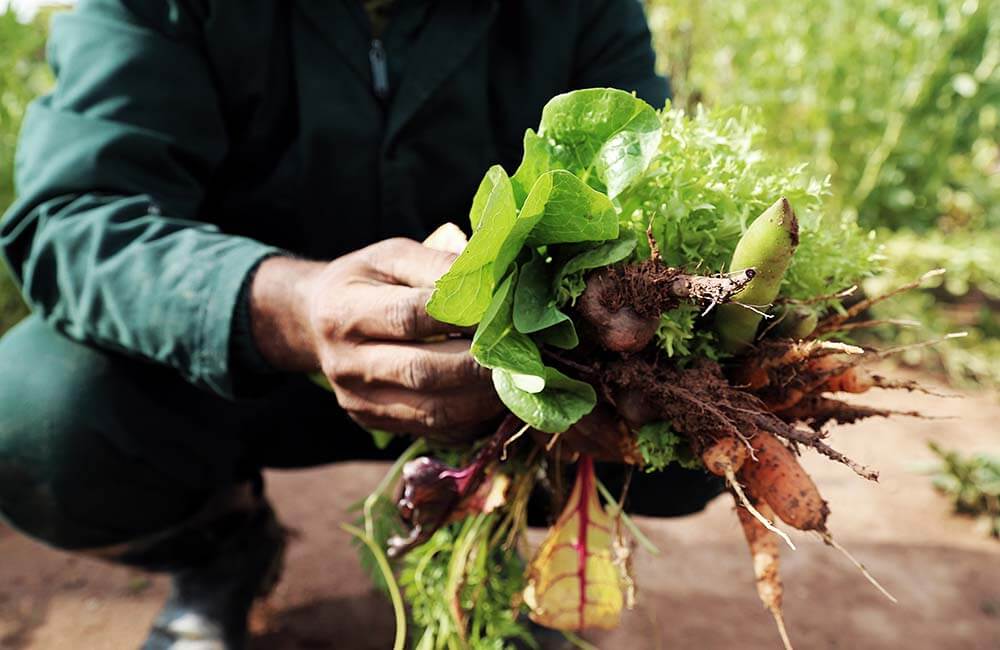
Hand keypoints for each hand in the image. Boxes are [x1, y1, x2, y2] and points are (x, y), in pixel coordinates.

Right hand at [250, 238, 503, 440]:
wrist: (315, 322)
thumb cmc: (367, 281)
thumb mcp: (393, 256)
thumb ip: (439, 265)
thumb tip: (493, 280)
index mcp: (344, 311)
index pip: (410, 316)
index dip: (464, 315)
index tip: (508, 310)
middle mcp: (346, 364)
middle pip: (423, 371)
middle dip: (482, 364)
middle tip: (525, 352)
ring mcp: (360, 402)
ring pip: (434, 411)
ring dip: (485, 398)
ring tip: (521, 378)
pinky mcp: (377, 423)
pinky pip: (436, 430)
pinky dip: (475, 418)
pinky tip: (500, 398)